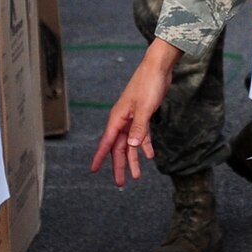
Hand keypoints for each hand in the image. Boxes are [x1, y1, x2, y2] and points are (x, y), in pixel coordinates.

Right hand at [91, 40, 179, 184]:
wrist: (158, 68)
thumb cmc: (148, 84)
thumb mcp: (145, 109)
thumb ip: (139, 129)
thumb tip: (132, 147)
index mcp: (118, 118)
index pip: (106, 142)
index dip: (99, 157)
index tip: (93, 170)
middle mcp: (122, 120)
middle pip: (118, 147)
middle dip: (119, 165)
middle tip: (120, 183)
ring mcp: (132, 118)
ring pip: (130, 144)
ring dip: (133, 159)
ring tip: (137, 176)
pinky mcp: (143, 115)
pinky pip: (141, 136)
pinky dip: (145, 146)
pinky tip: (149, 156)